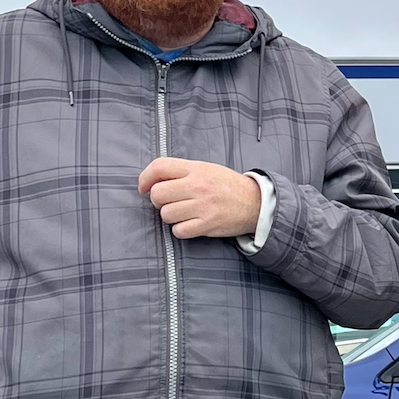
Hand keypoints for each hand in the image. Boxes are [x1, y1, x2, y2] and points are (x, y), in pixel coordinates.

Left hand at [138, 158, 262, 240]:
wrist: (255, 203)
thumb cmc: (227, 186)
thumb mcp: (206, 169)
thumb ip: (182, 172)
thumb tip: (153, 181)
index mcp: (196, 168)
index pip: (159, 167)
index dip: (145, 178)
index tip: (143, 187)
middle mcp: (198, 186)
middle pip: (157, 194)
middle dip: (158, 201)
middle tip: (168, 202)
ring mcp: (203, 206)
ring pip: (166, 214)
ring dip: (170, 216)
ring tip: (183, 213)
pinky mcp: (207, 224)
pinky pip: (178, 231)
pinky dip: (181, 230)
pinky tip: (190, 224)